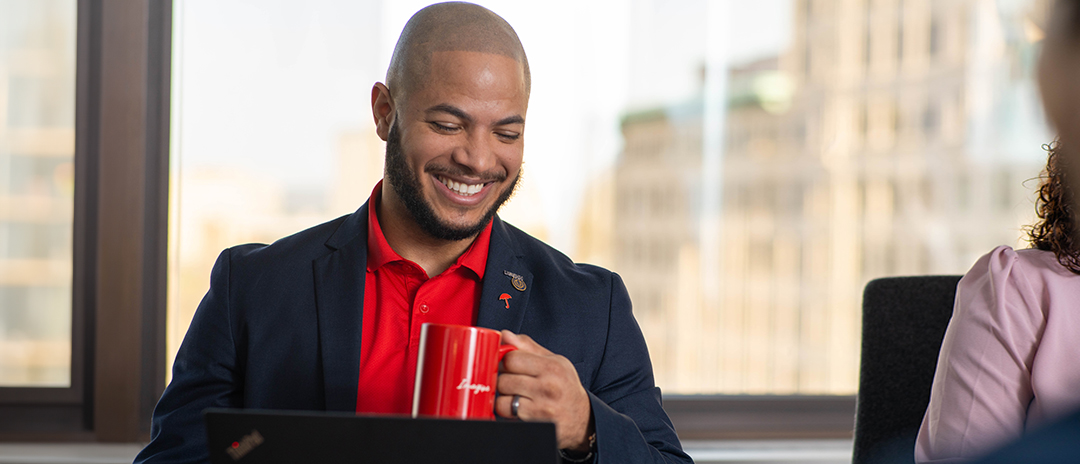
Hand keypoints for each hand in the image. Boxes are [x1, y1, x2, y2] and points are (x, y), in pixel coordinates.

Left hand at [495, 330, 593, 451]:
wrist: (581, 418)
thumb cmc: (565, 386)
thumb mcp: (554, 362)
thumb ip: (528, 347)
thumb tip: (505, 335)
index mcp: (552, 367)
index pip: (511, 359)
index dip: (504, 361)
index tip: (508, 365)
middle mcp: (548, 387)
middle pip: (504, 380)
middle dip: (503, 380)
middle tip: (512, 382)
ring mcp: (542, 409)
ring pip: (502, 400)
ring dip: (503, 399)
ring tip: (515, 396)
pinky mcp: (535, 425)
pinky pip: (507, 417)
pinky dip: (508, 413)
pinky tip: (518, 409)